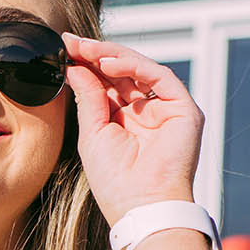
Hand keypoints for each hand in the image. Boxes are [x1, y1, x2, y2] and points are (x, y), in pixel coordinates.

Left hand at [61, 33, 203, 227]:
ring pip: (140, 69)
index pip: (106, 83)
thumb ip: (87, 98)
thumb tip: (76, 67)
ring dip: (112, 55)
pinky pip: (159, 76)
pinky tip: (108, 64)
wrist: (140, 206)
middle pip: (122, 73)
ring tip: (86, 50)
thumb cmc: (115, 181)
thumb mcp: (92, 134)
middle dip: (96, 55)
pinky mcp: (183, 109)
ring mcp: (166, 109)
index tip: (65, 49)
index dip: (87, 65)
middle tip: (71, 42)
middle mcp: (146, 112)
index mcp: (124, 120)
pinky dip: (134, 66)